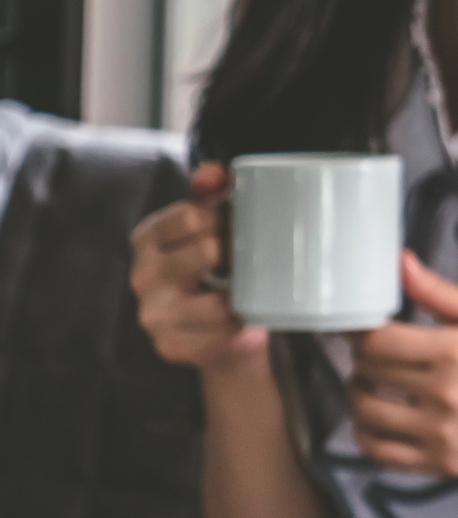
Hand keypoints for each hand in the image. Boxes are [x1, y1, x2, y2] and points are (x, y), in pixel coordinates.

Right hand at [131, 162, 267, 374]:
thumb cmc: (216, 266)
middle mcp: (142, 275)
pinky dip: (239, 328)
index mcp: (148, 237)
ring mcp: (153, 314)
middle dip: (238, 253)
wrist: (219, 328)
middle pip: (207, 250)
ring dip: (242, 296)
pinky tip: (245, 318)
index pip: (192, 214)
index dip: (226, 216)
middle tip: (255, 256)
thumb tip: (216, 172)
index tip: (242, 223)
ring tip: (252, 289)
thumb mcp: (210, 224)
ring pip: (215, 302)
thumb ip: (210, 192)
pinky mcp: (170, 346)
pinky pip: (220, 335)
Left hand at [348, 254, 457, 478]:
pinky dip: (365, 434)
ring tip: (369, 383)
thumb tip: (403, 265)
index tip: (362, 329)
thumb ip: (441, 293)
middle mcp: (445, 393)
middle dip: (361, 358)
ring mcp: (439, 432)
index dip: (361, 332)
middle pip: (369, 372)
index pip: (379, 341)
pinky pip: (379, 452)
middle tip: (371, 352)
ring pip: (366, 412)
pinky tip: (374, 420)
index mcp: (457, 351)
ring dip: (358, 394)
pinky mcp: (438, 462)